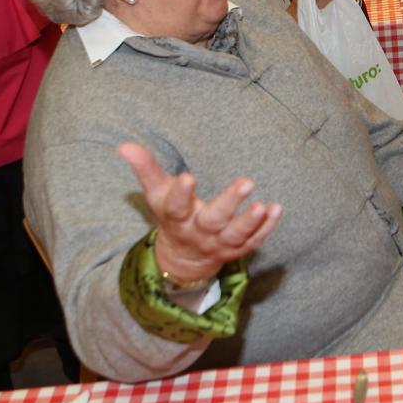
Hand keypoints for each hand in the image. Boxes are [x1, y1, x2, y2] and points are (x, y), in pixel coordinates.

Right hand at [118, 142, 281, 284]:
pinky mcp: (238, 248)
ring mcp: (220, 243)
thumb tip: (124, 146)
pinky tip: (277, 209)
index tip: (188, 176)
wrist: (184, 256)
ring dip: (251, 221)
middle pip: (214, 221)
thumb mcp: (157, 194)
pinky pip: (253, 241)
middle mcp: (199, 232)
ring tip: (264, 205)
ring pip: (236, 235)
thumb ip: (146, 169)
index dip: (182, 193)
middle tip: (247, 182)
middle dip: (230, 203)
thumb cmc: (172, 215)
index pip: (177, 207)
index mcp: (177, 218)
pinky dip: (266, 229)